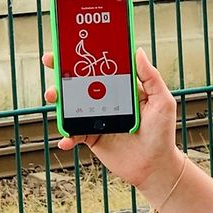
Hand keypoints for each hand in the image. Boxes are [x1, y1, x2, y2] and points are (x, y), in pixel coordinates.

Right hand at [42, 48, 182, 188]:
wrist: (155, 166)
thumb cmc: (162, 133)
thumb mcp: (162, 101)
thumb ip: (151, 77)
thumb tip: (139, 51)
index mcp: (121, 89)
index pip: (100, 67)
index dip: (86, 56)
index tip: (70, 45)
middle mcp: (106, 101)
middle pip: (80, 83)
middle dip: (62, 71)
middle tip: (50, 61)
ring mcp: (97, 119)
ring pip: (72, 106)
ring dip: (58, 100)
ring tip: (53, 97)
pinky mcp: (91, 137)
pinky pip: (73, 134)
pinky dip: (66, 136)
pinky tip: (65, 139)